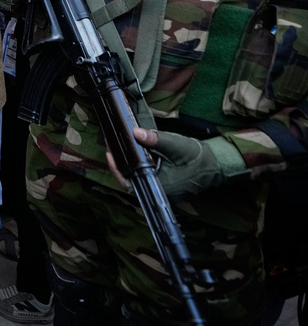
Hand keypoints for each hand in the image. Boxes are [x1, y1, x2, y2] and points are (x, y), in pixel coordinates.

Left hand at [107, 128, 247, 199]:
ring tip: (118, 151)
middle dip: (120, 166)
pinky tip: (132, 156)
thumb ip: (155, 139)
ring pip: (138, 180)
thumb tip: (135, 133)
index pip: (131, 183)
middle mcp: (159, 193)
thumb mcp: (175, 145)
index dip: (117, 170)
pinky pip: (145, 179)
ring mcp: (162, 192)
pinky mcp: (164, 187)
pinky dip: (137, 168)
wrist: (216, 164)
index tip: (109, 155)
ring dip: (128, 166)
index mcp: (160, 186)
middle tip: (111, 149)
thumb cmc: (197, 157)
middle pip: (131, 181)